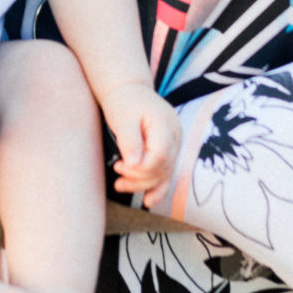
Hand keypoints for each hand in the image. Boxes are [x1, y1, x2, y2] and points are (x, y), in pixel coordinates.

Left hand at [103, 81, 181, 210]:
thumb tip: (133, 164)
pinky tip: (148, 201)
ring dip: (143, 184)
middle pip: (163, 167)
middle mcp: (175, 135)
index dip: (141, 167)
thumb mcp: (122, 118)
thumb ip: (129, 140)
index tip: (120, 165)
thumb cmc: (124, 103)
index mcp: (164, 123)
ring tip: (119, 185)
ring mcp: (175, 144)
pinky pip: (166, 173)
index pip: (160, 155)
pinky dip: (157, 187)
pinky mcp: (170, 151)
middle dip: (139, 177)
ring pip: (164, 173)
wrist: (130, 91)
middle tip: (117, 172)